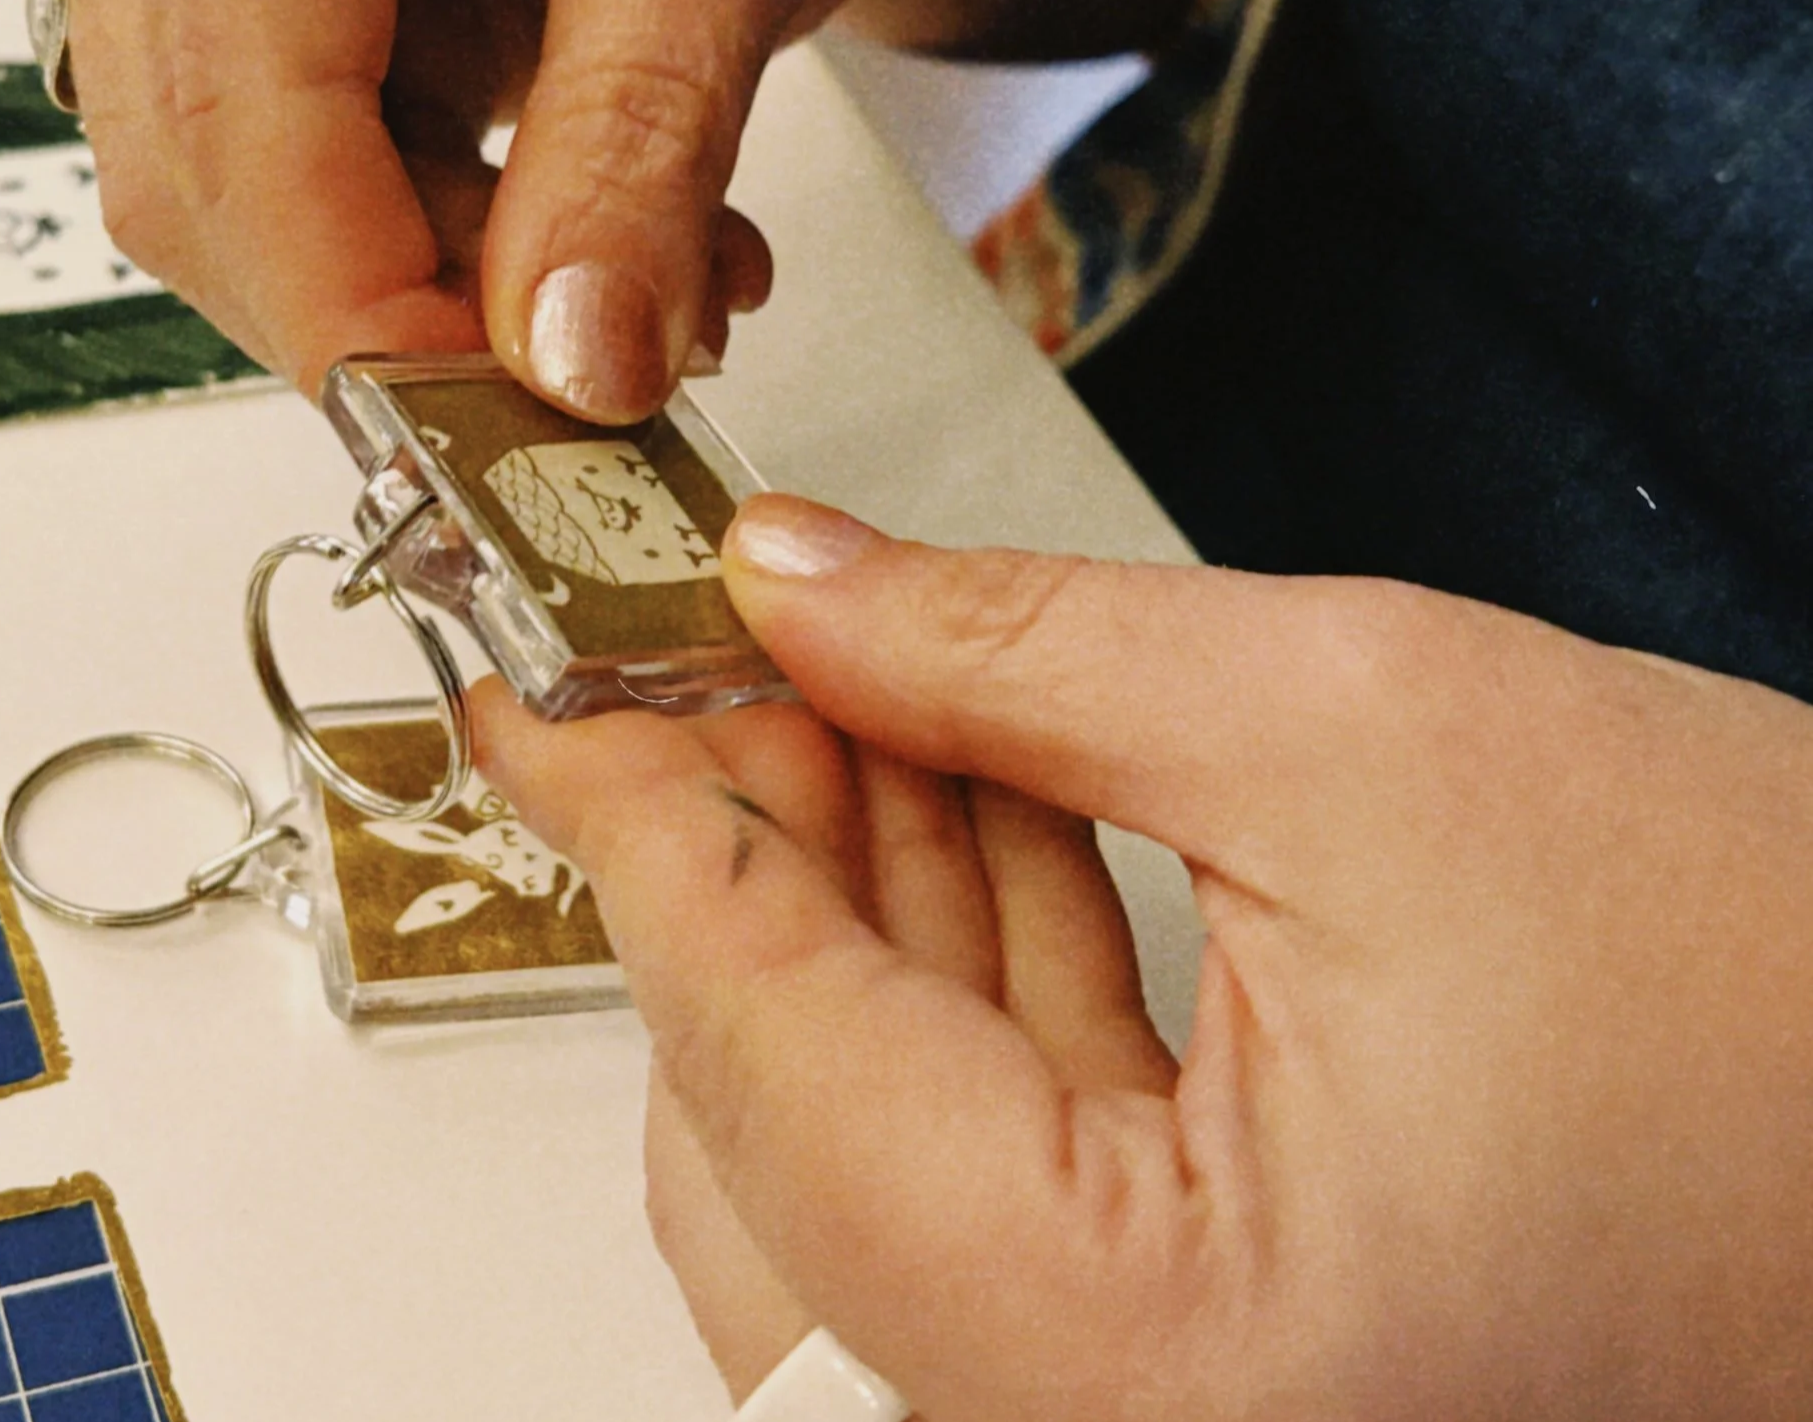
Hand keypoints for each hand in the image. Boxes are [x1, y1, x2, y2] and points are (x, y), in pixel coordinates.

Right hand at [65, 0, 1238, 418]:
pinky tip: (629, 246)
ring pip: (276, 185)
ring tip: (665, 300)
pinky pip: (355, 157)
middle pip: (211, 163)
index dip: (350, 309)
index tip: (482, 455)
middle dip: (399, 315)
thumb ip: (639, 134)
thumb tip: (571, 371)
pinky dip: (488, 241)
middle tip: (580, 407)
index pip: (232, 102)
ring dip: (462, 292)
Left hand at [476, 494, 1812, 1418]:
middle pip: (768, 1146)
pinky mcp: (1196, 1382)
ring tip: (848, 684)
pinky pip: (988, 1182)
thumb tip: (798, 586)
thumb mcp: (1373, 738)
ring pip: (863, 1163)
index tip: (555, 675)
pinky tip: (956, 797)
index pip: (763, 1052)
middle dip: (741, 862)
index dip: (639, 819)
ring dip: (844, 906)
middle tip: (718, 652)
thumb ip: (1022, 651)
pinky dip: (956, 984)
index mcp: (1132, 1372)